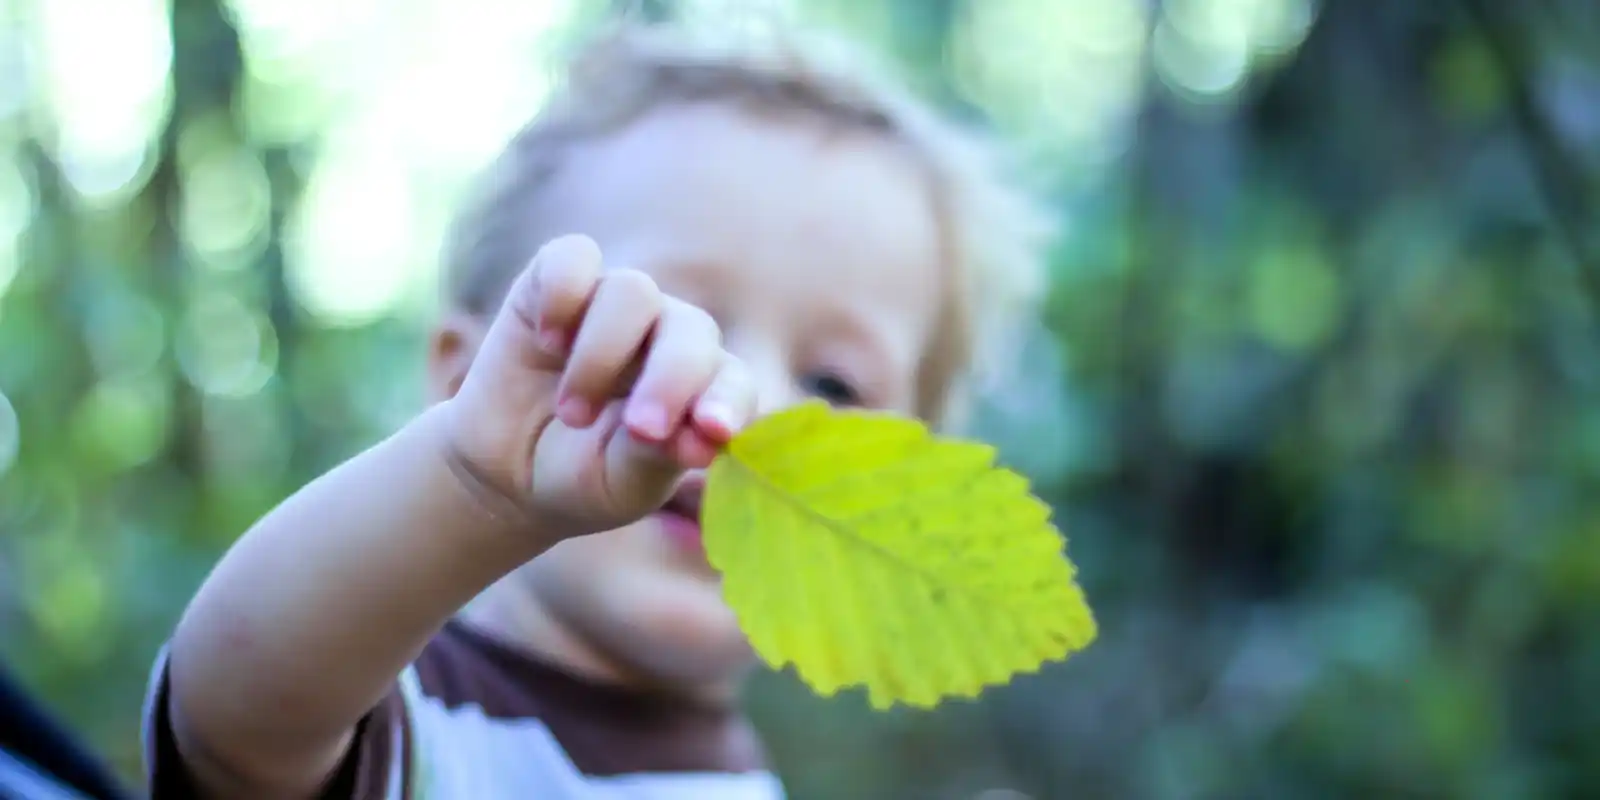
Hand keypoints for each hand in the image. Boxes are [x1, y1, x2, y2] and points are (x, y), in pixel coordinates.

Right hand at [441, 234, 755, 538]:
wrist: (504, 468)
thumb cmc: (581, 477)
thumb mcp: (618, 484)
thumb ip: (656, 458)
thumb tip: (697, 439)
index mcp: (700, 388)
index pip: (733, 380)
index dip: (727, 399)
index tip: (713, 431)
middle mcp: (666, 337)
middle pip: (690, 329)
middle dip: (671, 379)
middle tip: (641, 430)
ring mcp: (615, 306)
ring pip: (633, 293)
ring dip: (601, 357)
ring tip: (572, 413)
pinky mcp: (557, 283)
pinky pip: (573, 257)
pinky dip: (562, 294)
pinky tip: (548, 341)